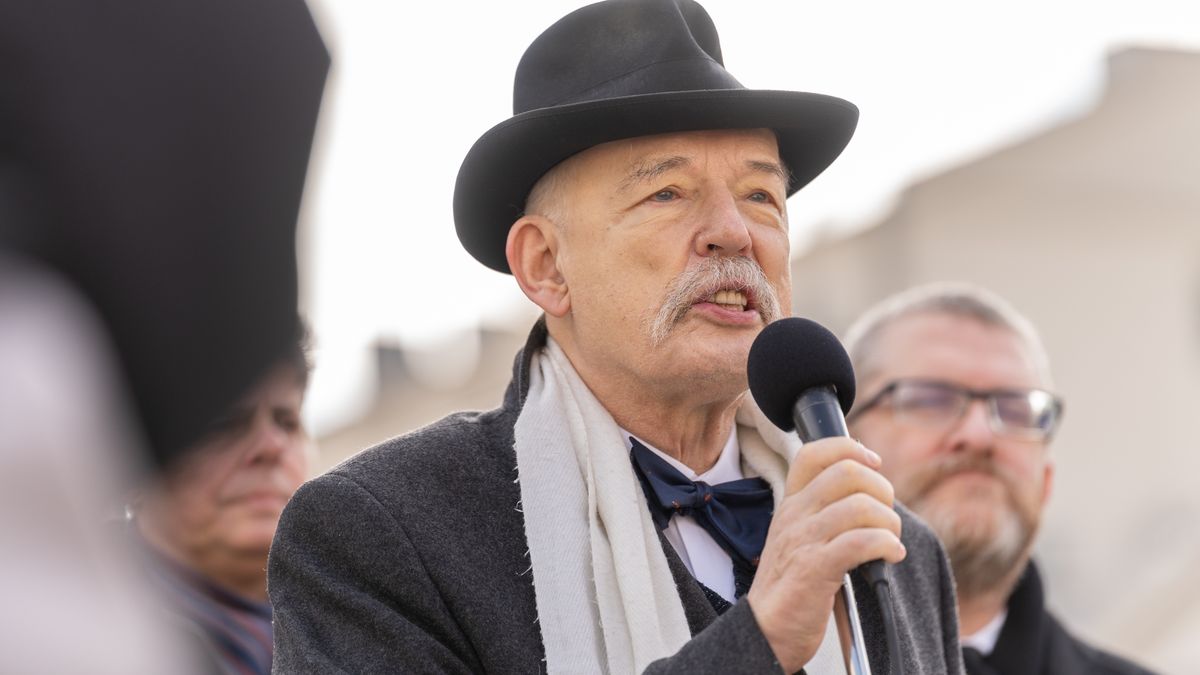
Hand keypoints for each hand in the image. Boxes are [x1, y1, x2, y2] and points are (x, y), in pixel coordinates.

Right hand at [746, 437, 905, 672]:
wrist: (767, 630)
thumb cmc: (791, 587)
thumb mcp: (798, 537)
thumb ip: (824, 513)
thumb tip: (870, 495)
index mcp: (791, 503)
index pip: (814, 452)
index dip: (851, 448)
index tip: (874, 463)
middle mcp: (795, 515)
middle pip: (847, 472)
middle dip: (882, 490)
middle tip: (886, 517)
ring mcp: (803, 540)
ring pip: (860, 506)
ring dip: (890, 523)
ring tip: (891, 543)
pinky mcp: (815, 568)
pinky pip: (861, 541)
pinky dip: (887, 545)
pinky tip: (891, 556)